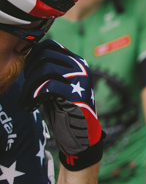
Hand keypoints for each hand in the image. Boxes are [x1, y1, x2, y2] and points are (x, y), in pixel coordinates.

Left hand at [19, 39, 103, 170]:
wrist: (81, 137)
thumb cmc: (66, 112)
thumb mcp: (57, 87)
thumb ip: (49, 72)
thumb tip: (28, 59)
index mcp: (77, 62)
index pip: (50, 46)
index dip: (32, 56)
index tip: (26, 74)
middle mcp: (81, 67)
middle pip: (45, 56)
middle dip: (29, 72)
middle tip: (26, 90)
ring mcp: (80, 79)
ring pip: (45, 69)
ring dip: (29, 87)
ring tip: (26, 102)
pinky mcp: (76, 94)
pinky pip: (47, 87)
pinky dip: (33, 97)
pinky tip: (31, 107)